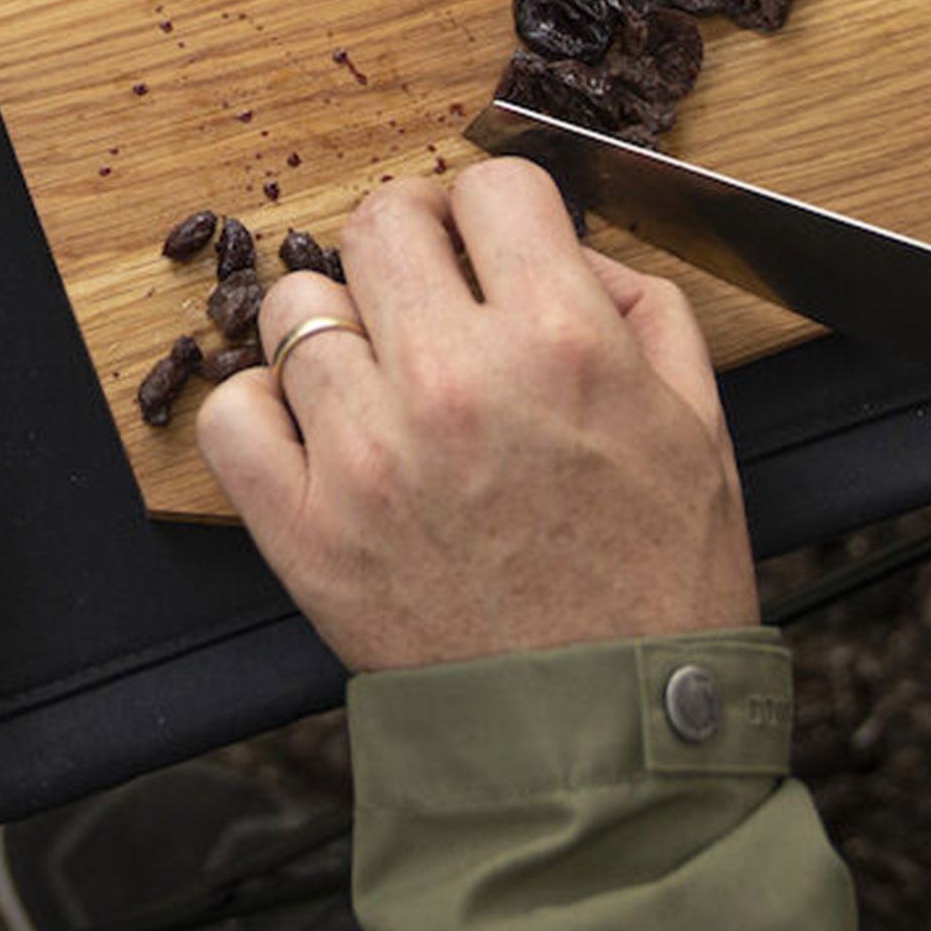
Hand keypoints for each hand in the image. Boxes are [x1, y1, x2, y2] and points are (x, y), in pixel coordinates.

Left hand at [195, 158, 758, 670]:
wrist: (604, 745)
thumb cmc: (656, 588)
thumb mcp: (698, 424)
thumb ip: (639, 304)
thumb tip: (565, 245)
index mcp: (561, 342)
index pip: (491, 185)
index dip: (493, 208)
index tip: (488, 242)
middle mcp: (454, 379)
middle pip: (380, 221)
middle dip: (409, 241)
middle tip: (425, 292)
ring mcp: (367, 453)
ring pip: (295, 305)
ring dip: (336, 326)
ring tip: (377, 377)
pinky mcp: (305, 528)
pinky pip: (231, 413)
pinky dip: (260, 410)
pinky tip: (314, 431)